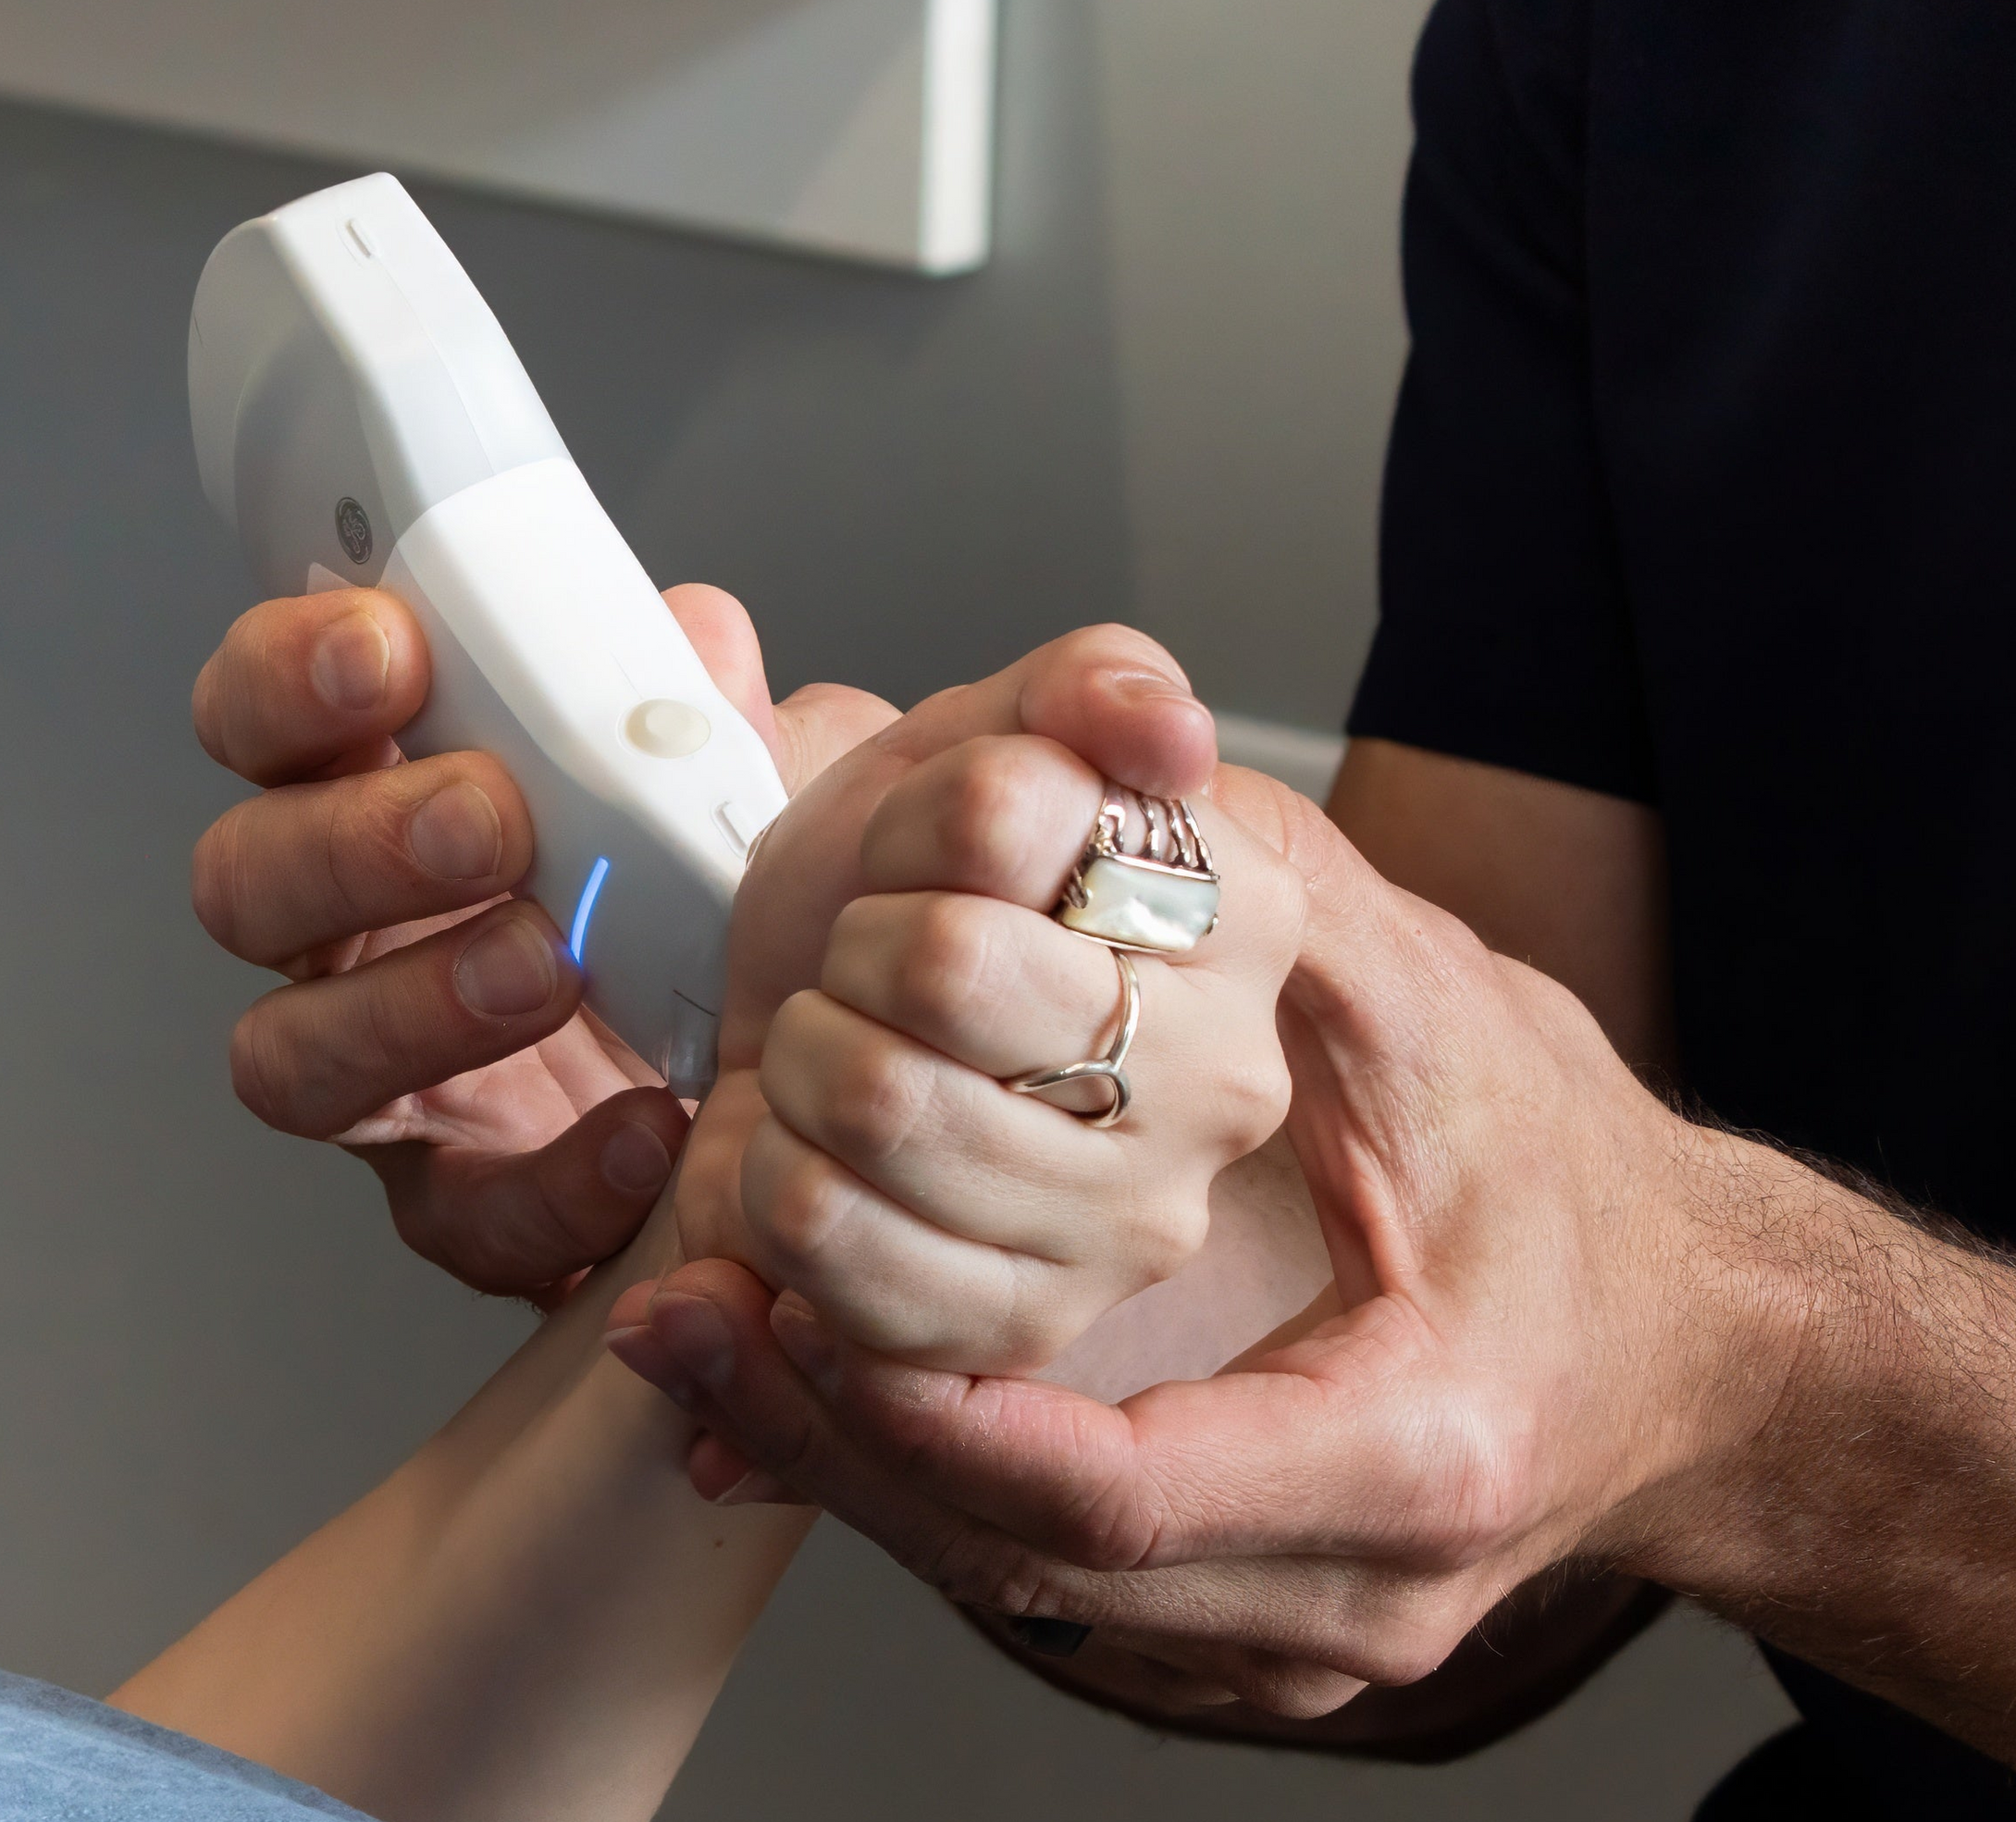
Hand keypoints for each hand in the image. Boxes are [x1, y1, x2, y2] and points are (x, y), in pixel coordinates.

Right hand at [187, 581, 891, 1301]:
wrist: (818, 1074)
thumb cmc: (739, 904)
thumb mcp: (761, 775)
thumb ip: (722, 706)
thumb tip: (690, 639)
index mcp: (387, 794)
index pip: (264, 715)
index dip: (290, 676)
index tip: (387, 649)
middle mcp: (353, 934)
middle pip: (244, 880)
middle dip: (352, 842)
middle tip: (486, 820)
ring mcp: (388, 1076)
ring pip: (291, 1055)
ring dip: (412, 1002)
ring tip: (548, 963)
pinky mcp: (464, 1204)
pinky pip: (461, 1212)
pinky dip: (554, 1178)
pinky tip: (646, 1128)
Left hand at [600, 710, 1781, 1714]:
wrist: (1698, 1352)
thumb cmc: (1582, 1189)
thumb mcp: (1458, 1023)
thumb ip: (1296, 909)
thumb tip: (1134, 775)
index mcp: (1417, 1452)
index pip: (1120, 1488)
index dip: (933, 1412)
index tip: (798, 1304)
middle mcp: (1354, 1594)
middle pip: (1026, 1562)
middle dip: (835, 1436)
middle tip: (686, 1311)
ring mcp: (1298, 1650)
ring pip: (1011, 1593)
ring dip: (848, 1468)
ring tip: (701, 1339)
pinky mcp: (1248, 1652)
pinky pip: (1043, 1592)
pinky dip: (920, 1491)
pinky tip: (803, 1398)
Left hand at [671, 628, 1302, 1375]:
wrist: (810, 1047)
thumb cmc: (901, 901)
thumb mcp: (982, 741)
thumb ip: (1092, 685)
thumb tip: (1173, 732)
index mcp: (1241, 913)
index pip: (1007, 813)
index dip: (915, 822)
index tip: (924, 856)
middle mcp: (1225, 1080)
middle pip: (943, 964)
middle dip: (848, 949)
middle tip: (862, 972)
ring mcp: (1136, 1223)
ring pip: (875, 1104)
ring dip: (799, 1067)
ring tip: (831, 1064)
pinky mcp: (1027, 1330)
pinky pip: (832, 1248)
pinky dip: (774, 1186)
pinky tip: (810, 1163)